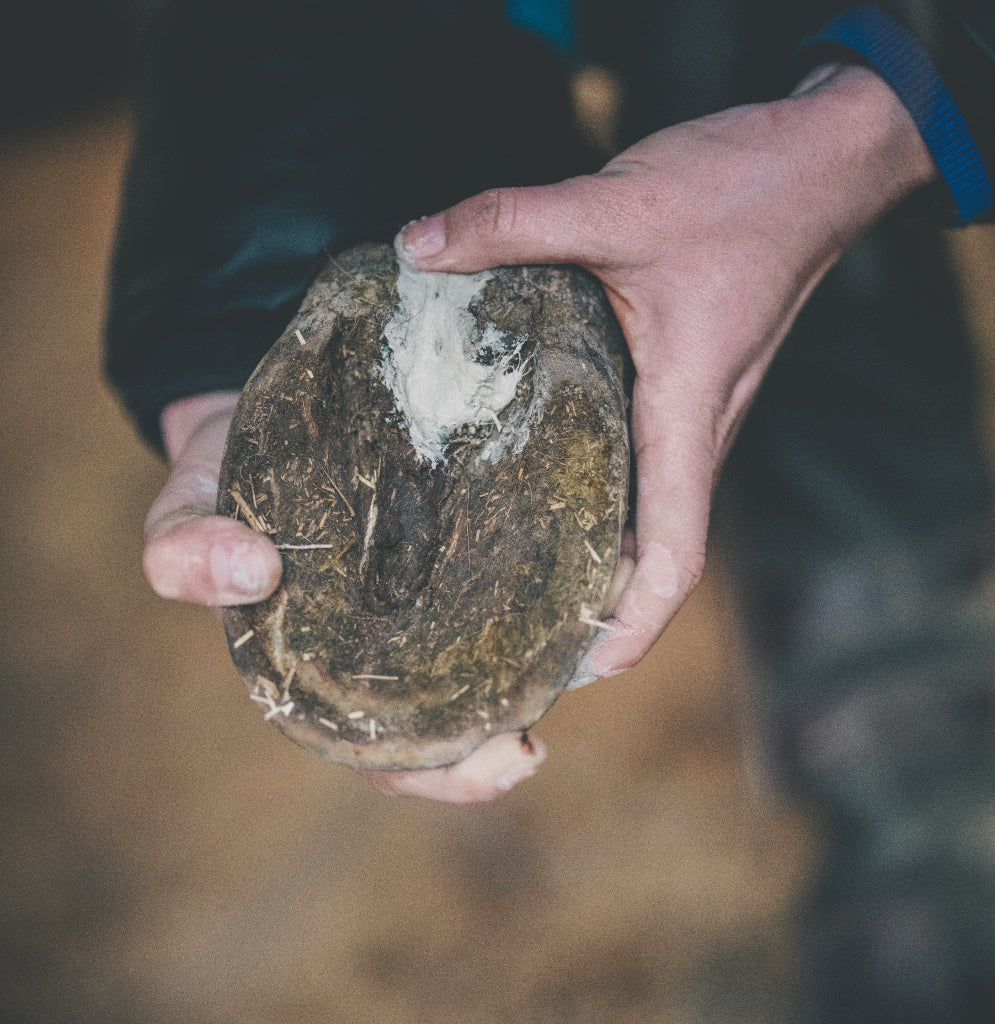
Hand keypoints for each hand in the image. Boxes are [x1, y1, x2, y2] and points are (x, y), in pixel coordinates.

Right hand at [146, 390, 545, 801]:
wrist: (263, 411)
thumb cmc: (228, 473)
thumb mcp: (188, 507)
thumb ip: (184, 548)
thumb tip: (248, 571)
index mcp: (327, 669)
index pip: (389, 752)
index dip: (441, 774)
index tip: (506, 760)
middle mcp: (390, 648)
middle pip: (452, 727)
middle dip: (495, 747)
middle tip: (536, 741)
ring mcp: (429, 601)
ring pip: (495, 662)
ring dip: (543, 669)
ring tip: (586, 651)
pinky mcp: (460, 543)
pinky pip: (510, 588)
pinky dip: (550, 595)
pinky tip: (594, 575)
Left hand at [400, 64, 936, 676]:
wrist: (823, 161)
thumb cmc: (748, 191)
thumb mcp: (618, 206)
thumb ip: (511, 222)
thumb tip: (416, 247)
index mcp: (689, 411)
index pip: (676, 553)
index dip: (635, 624)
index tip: (585, 669)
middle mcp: (699, 427)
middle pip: (655, 548)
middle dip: (599, 605)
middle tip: (515, 629)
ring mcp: (698, 407)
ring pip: (650, 507)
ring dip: (600, 551)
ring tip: (517, 570)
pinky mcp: (688, 378)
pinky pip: (647, 458)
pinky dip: (604, 489)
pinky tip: (544, 470)